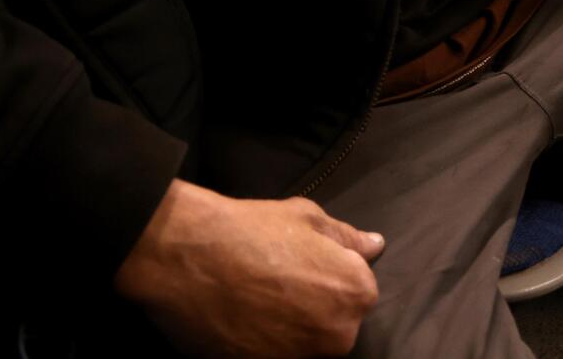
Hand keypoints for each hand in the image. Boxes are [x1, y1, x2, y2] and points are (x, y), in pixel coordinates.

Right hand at [116, 180, 382, 357]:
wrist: (187, 257)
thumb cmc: (252, 230)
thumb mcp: (308, 218)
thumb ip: (347, 239)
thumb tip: (376, 246)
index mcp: (356, 293)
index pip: (357, 294)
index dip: (329, 279)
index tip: (300, 269)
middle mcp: (338, 335)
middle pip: (335, 327)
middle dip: (314, 309)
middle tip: (277, 287)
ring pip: (306, 347)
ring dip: (290, 331)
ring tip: (258, 304)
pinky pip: (274, 357)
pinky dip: (264, 345)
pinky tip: (244, 322)